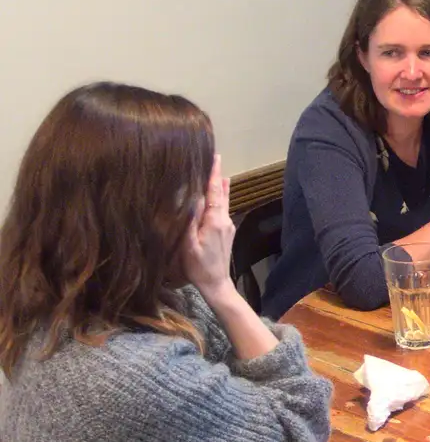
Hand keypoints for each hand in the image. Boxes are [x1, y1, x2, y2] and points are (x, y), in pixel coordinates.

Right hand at [182, 155, 235, 301]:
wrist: (216, 283)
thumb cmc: (199, 267)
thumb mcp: (189, 245)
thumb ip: (191, 221)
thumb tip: (193, 199)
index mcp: (215, 221)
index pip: (214, 192)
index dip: (213, 174)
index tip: (215, 158)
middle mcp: (225, 220)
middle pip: (221, 194)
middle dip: (218, 177)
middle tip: (216, 159)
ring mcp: (228, 226)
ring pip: (224, 201)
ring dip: (220, 187)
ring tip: (219, 174)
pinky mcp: (227, 232)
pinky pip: (223, 209)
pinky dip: (219, 199)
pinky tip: (217, 197)